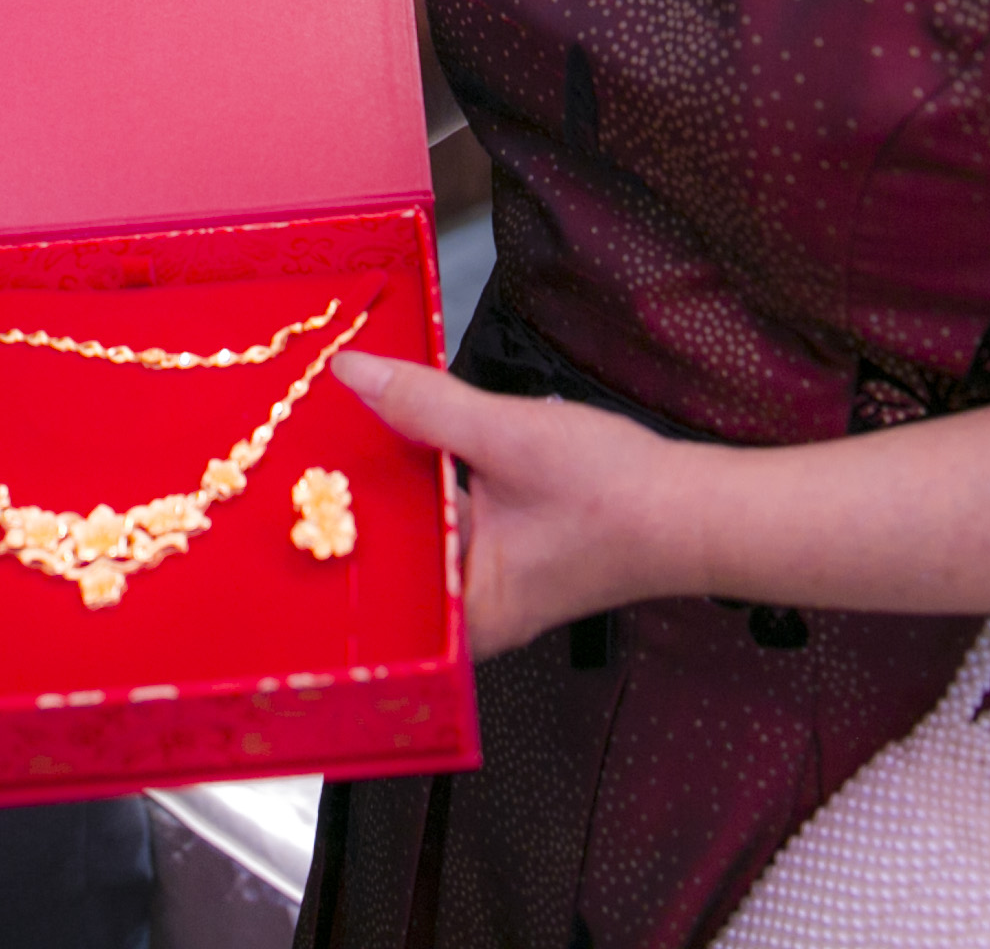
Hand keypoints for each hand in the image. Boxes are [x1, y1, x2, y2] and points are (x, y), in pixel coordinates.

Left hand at [331, 352, 696, 656]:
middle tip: (314, 447)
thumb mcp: (507, 436)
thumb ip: (426, 405)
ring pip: (421, 533)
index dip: (329, 518)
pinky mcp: (508, 563)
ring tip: (361, 439)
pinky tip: (426, 448)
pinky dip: (437, 486)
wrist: (695, 509)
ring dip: (402, 487)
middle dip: (359, 498)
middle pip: (390, 552)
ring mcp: (491, 590)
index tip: (294, 472)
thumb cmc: (617, 497)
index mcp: (463, 612)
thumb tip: (357, 375)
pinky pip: (451, 524)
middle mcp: (471, 615)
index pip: (370, 569)